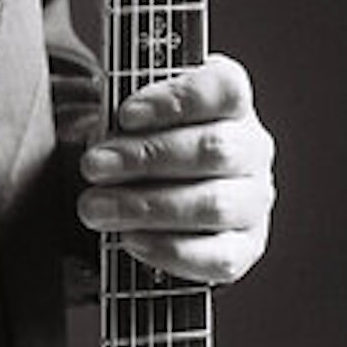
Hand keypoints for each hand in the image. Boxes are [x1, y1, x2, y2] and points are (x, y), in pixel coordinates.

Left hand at [78, 53, 274, 285]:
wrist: (159, 190)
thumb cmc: (145, 141)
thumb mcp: (135, 114)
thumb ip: (124, 112)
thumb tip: (93, 128)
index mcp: (231, 102)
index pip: (225, 89)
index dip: (176, 101)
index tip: (125, 115)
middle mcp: (252, 147)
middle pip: (215, 149)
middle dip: (146, 158)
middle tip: (94, 165)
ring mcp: (253, 199)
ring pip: (215, 205)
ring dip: (148, 207)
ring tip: (97, 207)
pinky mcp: (246, 246)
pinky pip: (218, 257)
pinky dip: (170, 249)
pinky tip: (131, 239)